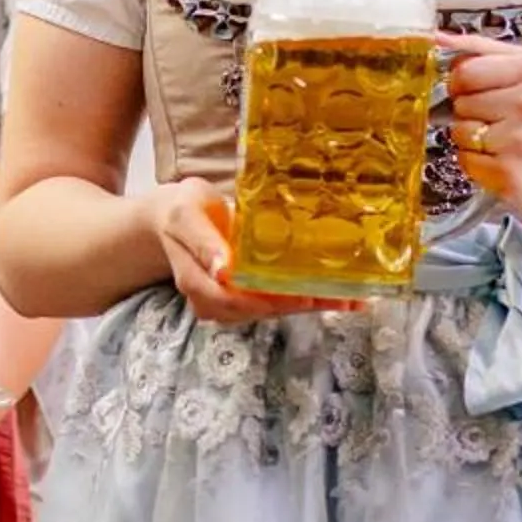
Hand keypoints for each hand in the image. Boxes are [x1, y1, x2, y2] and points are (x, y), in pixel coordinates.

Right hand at [149, 179, 341, 322]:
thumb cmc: (180, 211)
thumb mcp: (185, 215)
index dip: (271, 301)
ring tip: (349, 296)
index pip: (234, 300)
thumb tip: (223, 269)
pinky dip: (304, 299)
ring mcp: (228, 302)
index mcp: (196, 280)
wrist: (172, 219)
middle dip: (302, 305)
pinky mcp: (243, 297)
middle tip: (343, 296)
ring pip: (271, 310)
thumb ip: (203, 241)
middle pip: (260, 310)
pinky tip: (336, 294)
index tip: (305, 296)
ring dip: (309, 305)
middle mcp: (212, 299)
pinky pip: (274, 302)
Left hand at [435, 33, 521, 222]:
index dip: (462, 83)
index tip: (476, 90)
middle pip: (460, 102)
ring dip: (471, 138)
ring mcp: (521, 142)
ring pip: (459, 132)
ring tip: (501, 140)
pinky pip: (465, 161)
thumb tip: (437, 38)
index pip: (465, 71)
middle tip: (499, 118)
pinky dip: (476, 162)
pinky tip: (502, 160)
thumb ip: (483, 50)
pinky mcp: (509, 175)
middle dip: (471, 111)